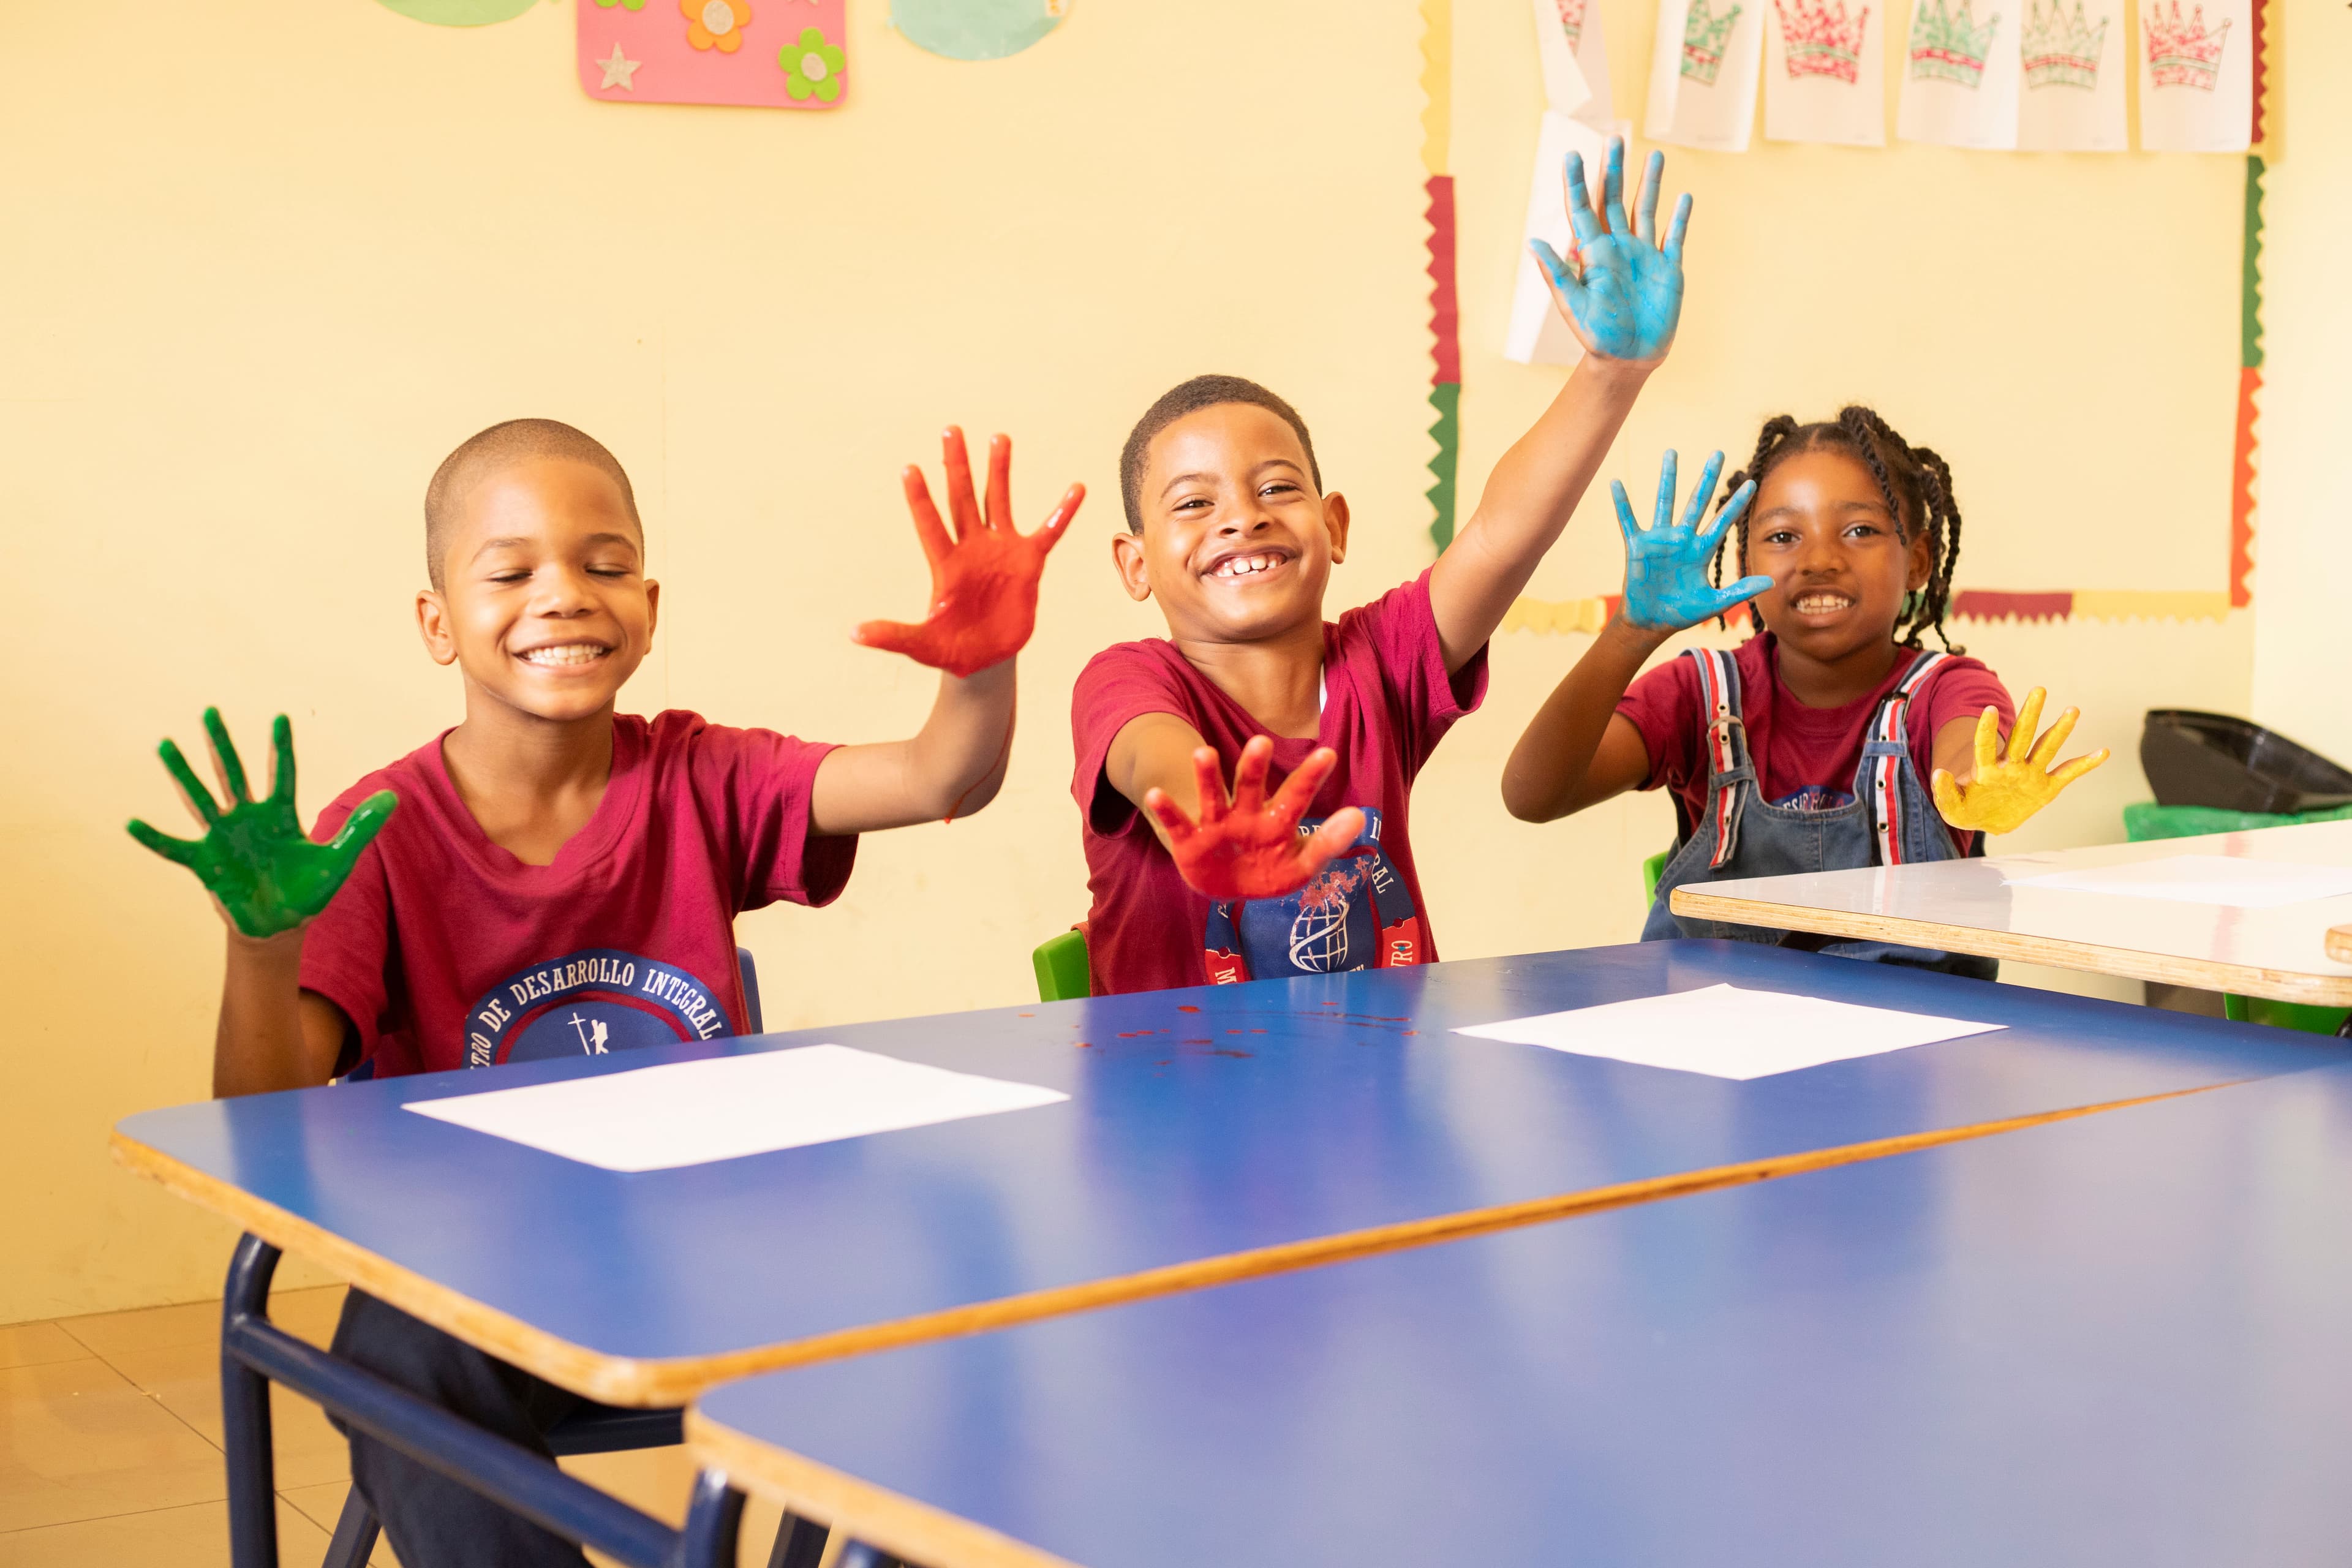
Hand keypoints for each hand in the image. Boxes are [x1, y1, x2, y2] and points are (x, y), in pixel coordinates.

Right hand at [127, 708, 395, 938]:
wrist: (282, 926)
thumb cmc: (310, 890)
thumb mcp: (339, 858)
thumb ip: (362, 827)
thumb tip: (393, 797)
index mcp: (281, 815)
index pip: (282, 773)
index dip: (281, 747)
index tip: (281, 717)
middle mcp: (248, 818)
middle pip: (233, 774)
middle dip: (222, 744)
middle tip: (210, 711)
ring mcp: (224, 837)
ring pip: (201, 798)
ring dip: (183, 773)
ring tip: (165, 745)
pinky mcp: (205, 862)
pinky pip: (175, 847)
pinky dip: (155, 837)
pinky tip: (132, 823)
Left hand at [853, 427, 1084, 679]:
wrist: (986, 658)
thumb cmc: (950, 648)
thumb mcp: (921, 645)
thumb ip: (893, 635)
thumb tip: (854, 633)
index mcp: (945, 565)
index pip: (929, 525)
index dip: (919, 499)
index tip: (908, 468)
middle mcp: (971, 549)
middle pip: (961, 499)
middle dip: (956, 466)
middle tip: (950, 429)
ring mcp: (1001, 551)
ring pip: (998, 502)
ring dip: (998, 471)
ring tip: (998, 437)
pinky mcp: (1029, 563)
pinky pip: (1048, 532)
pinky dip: (1061, 512)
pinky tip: (1076, 488)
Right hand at [1144, 737, 1365, 900]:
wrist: (1229, 887)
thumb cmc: (1270, 869)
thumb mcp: (1301, 864)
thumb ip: (1328, 843)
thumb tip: (1360, 817)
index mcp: (1276, 821)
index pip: (1296, 796)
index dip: (1310, 778)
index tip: (1328, 755)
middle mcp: (1246, 815)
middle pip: (1251, 787)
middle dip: (1255, 767)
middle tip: (1262, 741)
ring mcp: (1216, 826)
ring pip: (1212, 797)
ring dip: (1207, 776)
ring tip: (1203, 752)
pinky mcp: (1190, 842)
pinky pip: (1177, 825)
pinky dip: (1167, 810)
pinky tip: (1155, 794)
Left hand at [1528, 138, 1691, 366]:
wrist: (1627, 360)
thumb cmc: (1596, 336)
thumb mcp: (1573, 304)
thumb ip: (1556, 272)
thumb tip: (1532, 241)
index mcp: (1593, 253)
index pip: (1582, 209)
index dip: (1577, 182)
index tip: (1572, 154)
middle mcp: (1618, 247)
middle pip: (1615, 200)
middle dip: (1614, 170)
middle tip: (1614, 138)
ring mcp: (1644, 255)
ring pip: (1646, 210)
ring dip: (1650, 183)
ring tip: (1654, 155)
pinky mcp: (1667, 268)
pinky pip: (1674, 236)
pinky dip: (1680, 217)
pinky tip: (1684, 196)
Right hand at [1616, 449, 1770, 631]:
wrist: (1651, 622)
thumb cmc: (1681, 613)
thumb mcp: (1715, 603)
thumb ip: (1741, 590)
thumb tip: (1771, 582)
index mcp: (1701, 551)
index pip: (1723, 521)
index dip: (1737, 503)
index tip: (1751, 483)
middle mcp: (1682, 539)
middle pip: (1697, 502)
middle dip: (1708, 478)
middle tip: (1718, 453)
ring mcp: (1660, 540)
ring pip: (1665, 502)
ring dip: (1669, 478)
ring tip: (1672, 452)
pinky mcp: (1637, 546)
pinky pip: (1628, 520)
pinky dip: (1622, 503)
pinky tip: (1616, 483)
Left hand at [1931, 689, 2109, 834]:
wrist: (1985, 819)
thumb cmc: (1966, 808)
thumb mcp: (1951, 806)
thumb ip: (1944, 792)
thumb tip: (1940, 772)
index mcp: (1986, 769)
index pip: (1985, 746)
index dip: (1987, 730)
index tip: (1990, 710)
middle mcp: (2010, 766)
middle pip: (2021, 737)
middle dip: (2030, 714)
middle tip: (2039, 689)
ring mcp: (2029, 774)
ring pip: (2046, 749)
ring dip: (2059, 731)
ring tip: (2073, 710)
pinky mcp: (2045, 788)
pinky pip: (2068, 774)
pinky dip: (2085, 764)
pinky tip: (2103, 752)